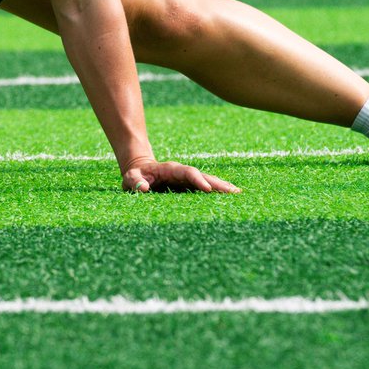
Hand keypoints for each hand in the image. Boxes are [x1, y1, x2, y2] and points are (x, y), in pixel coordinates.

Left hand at [122, 158, 240, 194]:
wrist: (140, 170)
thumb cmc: (135, 175)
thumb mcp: (131, 178)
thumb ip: (135, 181)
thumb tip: (143, 188)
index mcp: (170, 169)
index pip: (187, 172)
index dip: (197, 179)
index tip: (208, 189)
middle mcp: (183, 173)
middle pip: (203, 176)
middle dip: (218, 183)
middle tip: (234, 192)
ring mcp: (187, 180)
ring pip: (208, 181)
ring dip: (222, 187)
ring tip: (238, 194)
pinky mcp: (189, 187)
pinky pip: (205, 189)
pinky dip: (217, 193)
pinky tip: (229, 199)